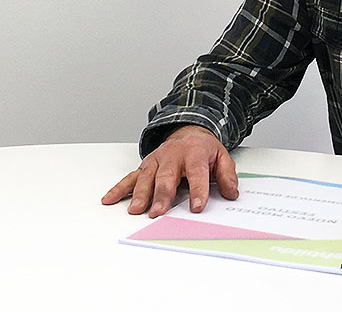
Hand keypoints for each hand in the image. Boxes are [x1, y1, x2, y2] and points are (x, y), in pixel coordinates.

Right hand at [101, 125, 238, 216]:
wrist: (188, 130)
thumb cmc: (204, 149)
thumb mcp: (222, 157)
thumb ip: (227, 175)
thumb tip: (232, 193)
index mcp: (195, 153)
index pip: (197, 173)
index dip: (198, 190)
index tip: (197, 207)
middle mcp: (173, 156)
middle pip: (167, 176)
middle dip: (162, 194)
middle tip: (158, 211)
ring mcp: (156, 160)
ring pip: (146, 177)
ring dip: (140, 194)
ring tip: (136, 210)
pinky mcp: (145, 166)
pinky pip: (130, 177)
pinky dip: (119, 188)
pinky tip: (110, 199)